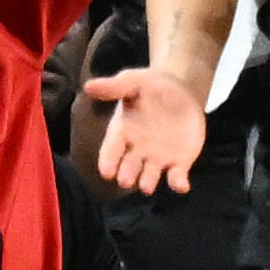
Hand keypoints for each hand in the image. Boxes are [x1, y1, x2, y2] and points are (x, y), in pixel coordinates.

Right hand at [86, 65, 208, 192]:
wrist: (180, 90)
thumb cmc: (149, 87)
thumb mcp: (132, 82)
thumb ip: (113, 87)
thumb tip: (88, 86)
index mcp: (121, 133)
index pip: (111, 150)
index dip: (108, 161)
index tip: (106, 171)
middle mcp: (136, 151)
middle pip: (128, 167)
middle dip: (127, 175)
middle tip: (125, 181)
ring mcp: (157, 159)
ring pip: (150, 176)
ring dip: (148, 182)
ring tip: (146, 186)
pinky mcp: (178, 162)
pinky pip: (177, 177)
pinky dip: (178, 183)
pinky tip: (182, 185)